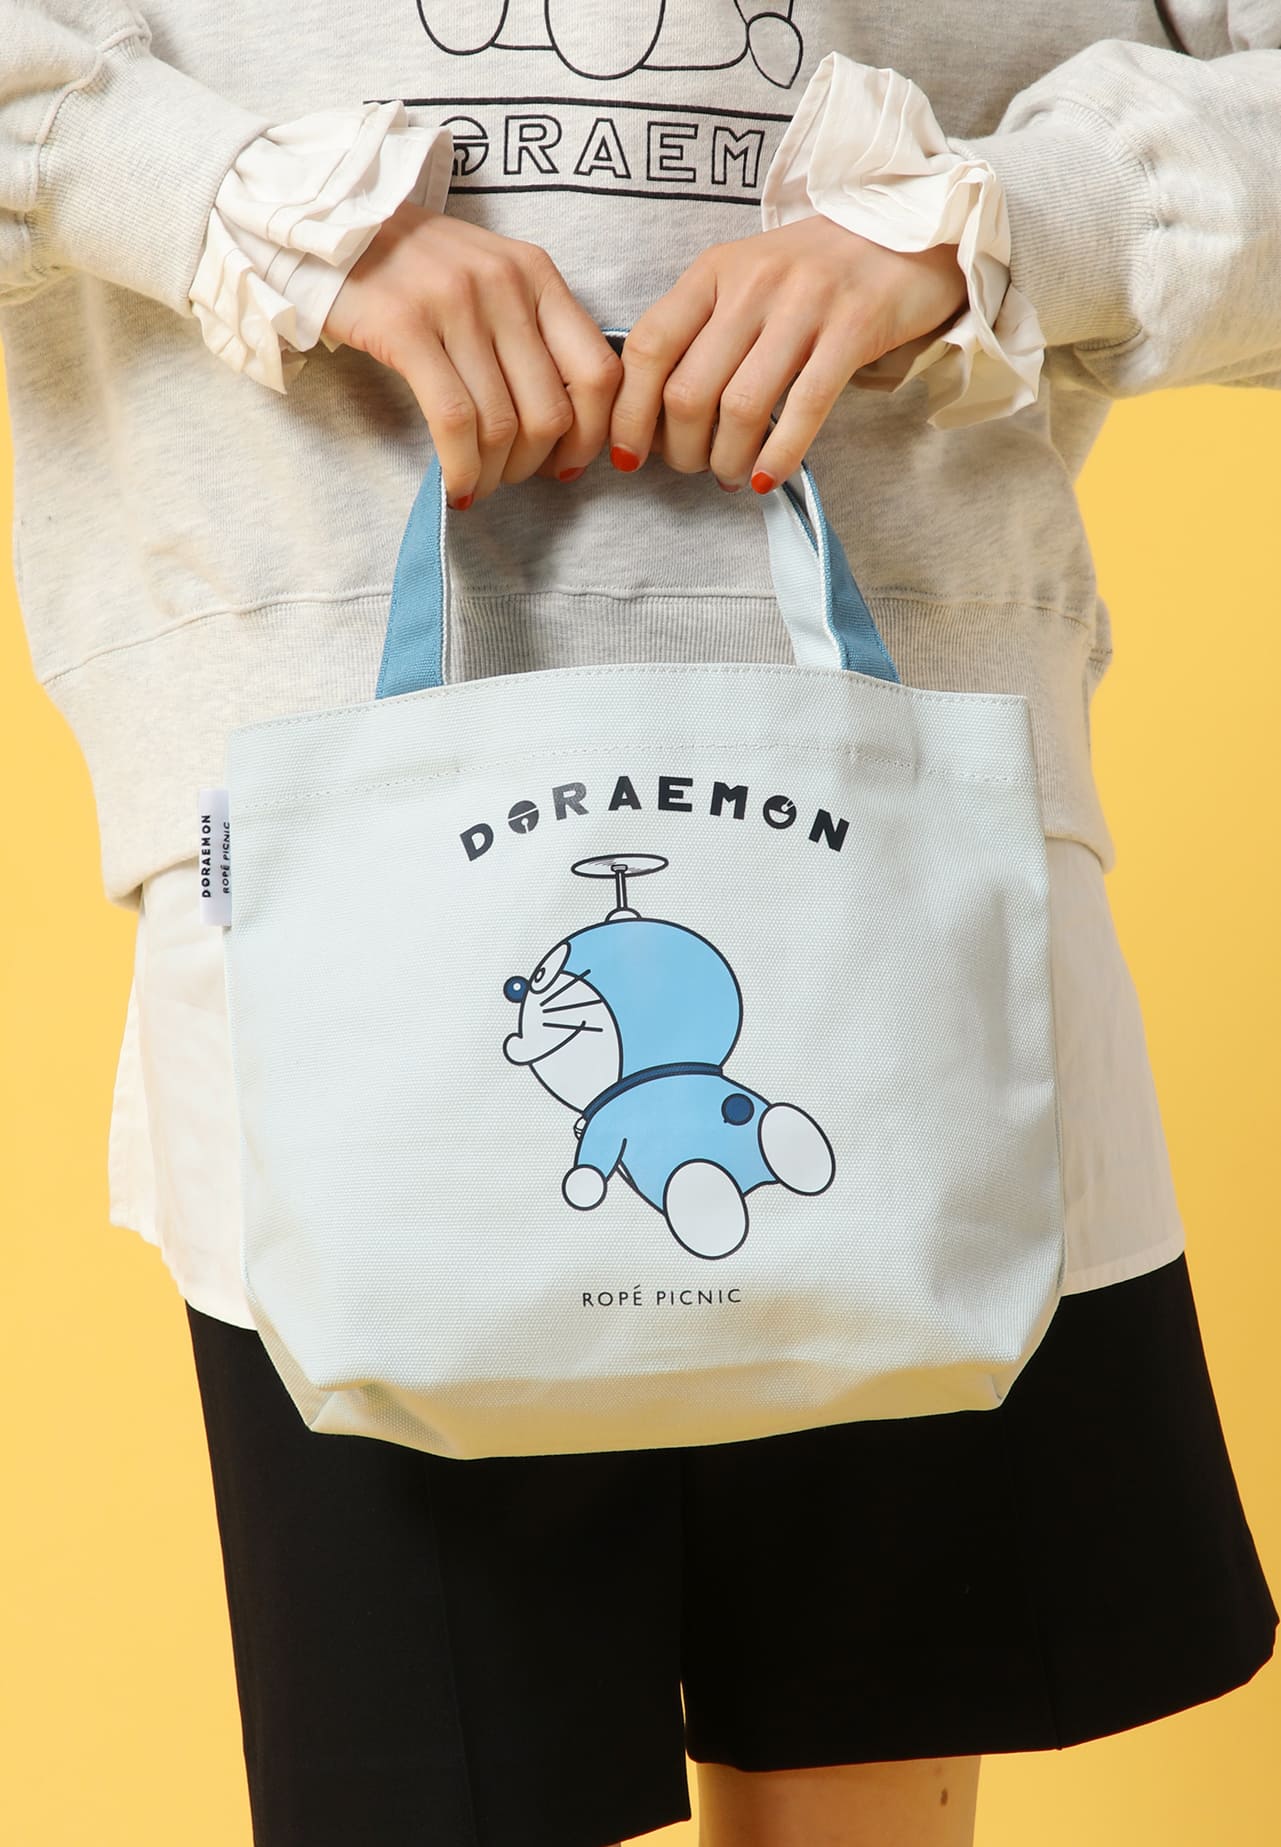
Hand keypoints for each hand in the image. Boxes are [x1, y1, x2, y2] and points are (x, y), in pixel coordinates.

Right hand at [322, 201, 622, 506]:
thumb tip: (566, 419)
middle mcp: (505, 285)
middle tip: (510, 477)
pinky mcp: (406, 327)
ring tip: (478, 483)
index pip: (598, 372)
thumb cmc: (415, 265)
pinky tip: (456, 485)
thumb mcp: (490, 277)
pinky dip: (461, 467)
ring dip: (494, 473)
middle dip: (535, 464)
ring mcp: (456, 304)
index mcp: (537, 274)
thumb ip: (532, 330)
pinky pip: (454, 420)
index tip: (569, 464)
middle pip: (551, 410)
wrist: (331, 221)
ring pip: (502, 424)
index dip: (593, 435)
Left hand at [606, 214, 967, 491]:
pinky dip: (779, 456)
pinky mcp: (854, 328)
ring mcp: (805, 303)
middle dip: (681, 450)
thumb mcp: (746, 281)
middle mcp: (752, 282)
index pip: (648, 348)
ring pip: (741, 407)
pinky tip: (768, 478)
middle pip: (688, 390)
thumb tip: (656, 413)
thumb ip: (703, 331)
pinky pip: (804, 408)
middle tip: (694, 467)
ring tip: (731, 475)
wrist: (909, 227)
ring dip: (727, 459)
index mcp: (713, 270)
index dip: (630, 413)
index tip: (628, 455)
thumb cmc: (816, 271)